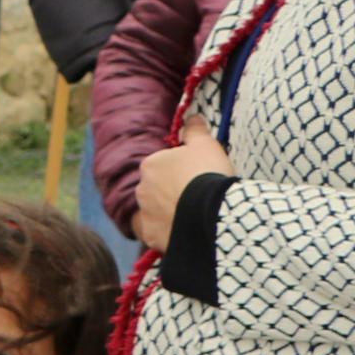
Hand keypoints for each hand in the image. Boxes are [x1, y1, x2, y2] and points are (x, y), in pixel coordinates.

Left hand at [132, 132, 231, 251]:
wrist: (212, 211)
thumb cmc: (208, 174)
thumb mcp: (206, 145)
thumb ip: (195, 131)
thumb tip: (192, 118)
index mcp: (150, 165)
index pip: (164, 167)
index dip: (184, 172)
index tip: (200, 178)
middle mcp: (141, 189)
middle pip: (158, 190)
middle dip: (174, 193)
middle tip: (199, 197)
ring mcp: (144, 214)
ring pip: (157, 212)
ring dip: (171, 213)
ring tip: (196, 216)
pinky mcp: (151, 236)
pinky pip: (159, 233)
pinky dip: (170, 233)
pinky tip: (188, 231)